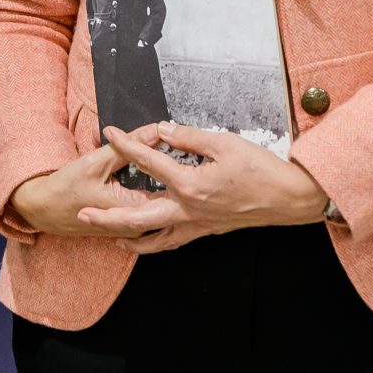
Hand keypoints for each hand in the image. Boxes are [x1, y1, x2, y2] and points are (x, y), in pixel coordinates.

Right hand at [7, 145, 159, 237]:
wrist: (43, 210)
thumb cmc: (65, 187)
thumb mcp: (95, 162)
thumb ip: (128, 147)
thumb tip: (156, 130)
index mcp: (132, 210)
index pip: (166, 182)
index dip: (173, 160)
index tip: (176, 139)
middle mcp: (137, 225)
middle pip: (165, 195)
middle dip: (170, 172)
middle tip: (173, 147)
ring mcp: (132, 229)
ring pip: (157, 202)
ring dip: (163, 182)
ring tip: (169, 160)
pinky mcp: (126, 227)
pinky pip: (148, 208)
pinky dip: (151, 191)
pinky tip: (153, 177)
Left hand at [75, 123, 332, 253]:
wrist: (289, 198)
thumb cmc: (262, 169)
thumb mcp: (225, 143)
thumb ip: (190, 137)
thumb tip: (165, 130)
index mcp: (190, 185)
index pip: (149, 161)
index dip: (127, 144)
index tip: (110, 133)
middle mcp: (188, 210)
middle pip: (137, 216)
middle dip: (107, 215)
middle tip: (83, 213)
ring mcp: (198, 224)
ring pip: (155, 238)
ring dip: (129, 237)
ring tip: (109, 235)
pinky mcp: (208, 230)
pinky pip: (176, 241)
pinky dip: (158, 242)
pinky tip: (150, 239)